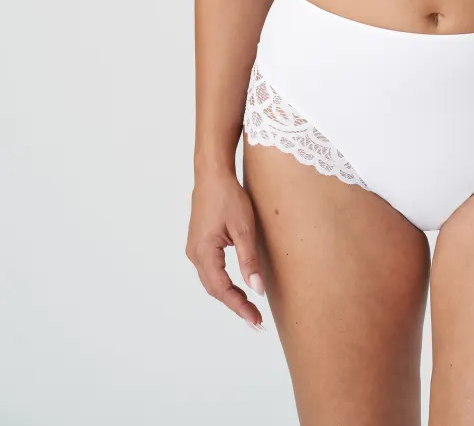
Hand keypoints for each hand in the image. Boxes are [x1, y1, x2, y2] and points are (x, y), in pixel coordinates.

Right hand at [186, 169, 267, 330]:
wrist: (212, 174)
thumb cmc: (228, 196)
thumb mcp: (244, 228)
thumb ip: (249, 261)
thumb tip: (257, 290)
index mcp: (204, 252)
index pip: (223, 289)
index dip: (240, 307)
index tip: (256, 321)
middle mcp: (195, 254)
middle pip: (215, 289)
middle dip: (235, 305)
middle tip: (256, 320)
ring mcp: (195, 249)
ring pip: (211, 281)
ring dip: (229, 295)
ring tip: (249, 308)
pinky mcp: (199, 243)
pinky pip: (210, 270)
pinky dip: (223, 283)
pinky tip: (236, 287)